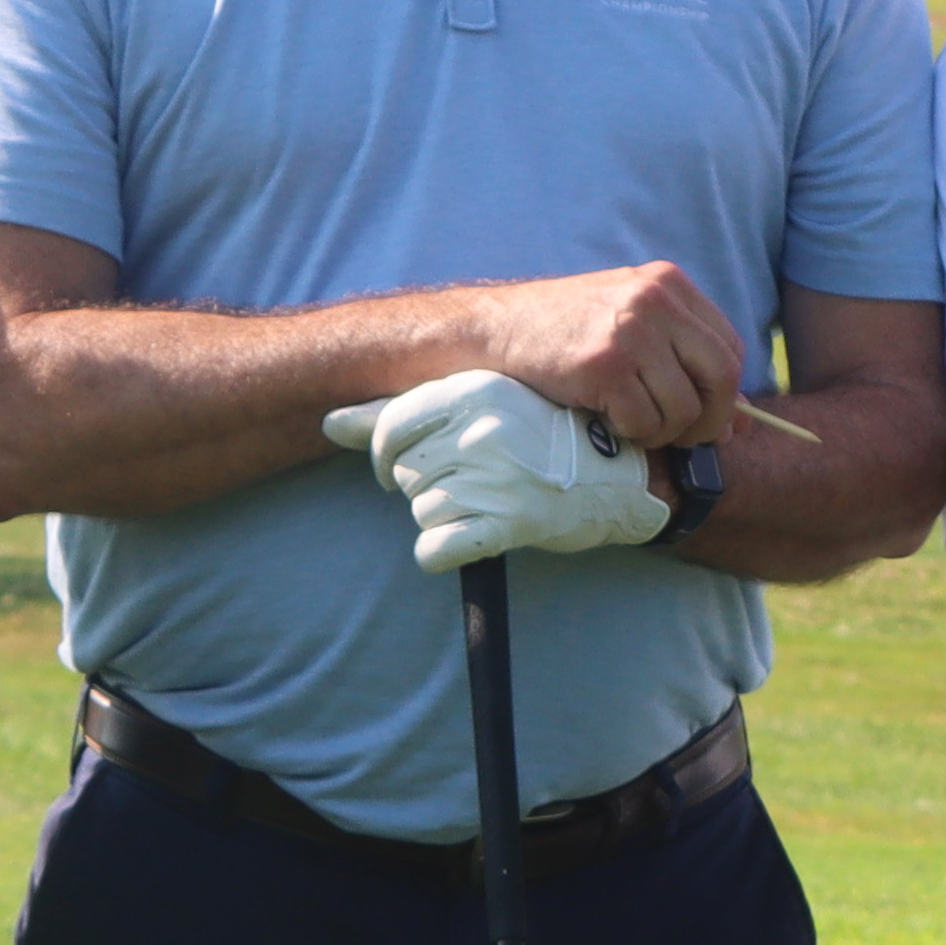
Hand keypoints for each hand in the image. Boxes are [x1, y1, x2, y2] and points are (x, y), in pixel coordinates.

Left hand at [321, 371, 672, 568]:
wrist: (620, 473)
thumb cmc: (542, 435)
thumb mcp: (476, 405)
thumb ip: (395, 413)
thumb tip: (326, 422)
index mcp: (472, 390)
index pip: (389, 428)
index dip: (384, 457)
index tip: (397, 469)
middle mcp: (479, 430)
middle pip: (406, 474)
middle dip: (428, 487)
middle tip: (473, 485)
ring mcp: (494, 476)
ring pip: (421, 512)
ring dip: (443, 519)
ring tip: (485, 506)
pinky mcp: (509, 522)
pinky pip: (435, 549)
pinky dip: (440, 553)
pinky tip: (468, 541)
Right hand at [452, 262, 746, 451]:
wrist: (495, 328)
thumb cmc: (565, 332)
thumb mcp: (629, 322)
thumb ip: (683, 357)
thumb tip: (742, 420)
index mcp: (669, 283)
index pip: (730, 347)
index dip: (728, 394)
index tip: (714, 420)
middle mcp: (656, 301)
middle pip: (722, 377)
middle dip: (709, 422)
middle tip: (685, 439)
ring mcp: (631, 332)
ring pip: (684, 409)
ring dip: (663, 433)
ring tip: (633, 422)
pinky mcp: (604, 366)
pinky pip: (644, 422)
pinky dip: (631, 434)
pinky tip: (607, 418)